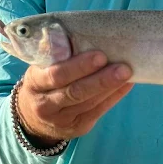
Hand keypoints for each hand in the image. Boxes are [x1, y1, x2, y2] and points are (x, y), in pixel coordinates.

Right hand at [16, 50, 132, 145]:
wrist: (33, 118)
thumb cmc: (43, 82)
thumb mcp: (40, 68)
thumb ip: (55, 55)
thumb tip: (84, 35)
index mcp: (35, 83)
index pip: (56, 75)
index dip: (79, 66)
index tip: (100, 56)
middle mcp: (45, 104)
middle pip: (75, 92)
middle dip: (101, 80)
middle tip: (123, 67)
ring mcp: (61, 120)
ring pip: (89, 103)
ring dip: (111, 88)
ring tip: (128, 73)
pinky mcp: (77, 128)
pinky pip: (98, 111)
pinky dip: (114, 97)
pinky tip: (126, 85)